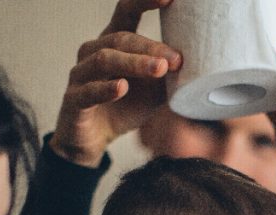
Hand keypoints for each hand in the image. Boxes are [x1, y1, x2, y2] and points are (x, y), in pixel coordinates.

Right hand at [50, 0, 182, 166]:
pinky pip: (89, 91)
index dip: (144, 1)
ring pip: (104, 60)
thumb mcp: (154, 90)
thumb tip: (201, 64)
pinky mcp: (73, 100)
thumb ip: (170, 75)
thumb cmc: (125, 107)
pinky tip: (122, 88)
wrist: (94, 140)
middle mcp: (93, 51)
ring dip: (134, 63)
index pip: (126, 12)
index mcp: (113, 43)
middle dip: (150, 47)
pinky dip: (105, 88)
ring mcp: (80, 74)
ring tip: (158, 70)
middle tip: (176, 59)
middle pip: (121, 40)